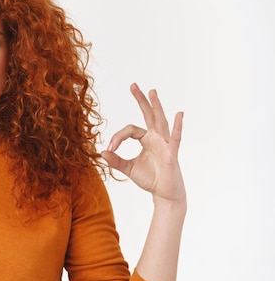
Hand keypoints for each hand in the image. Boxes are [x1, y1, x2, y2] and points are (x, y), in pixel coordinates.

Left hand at [101, 83, 185, 204]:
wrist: (164, 194)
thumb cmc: (150, 179)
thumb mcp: (128, 169)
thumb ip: (115, 160)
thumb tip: (101, 152)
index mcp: (147, 140)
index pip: (130, 130)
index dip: (118, 137)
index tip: (110, 147)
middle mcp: (157, 138)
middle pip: (148, 115)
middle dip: (141, 100)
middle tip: (133, 85)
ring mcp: (165, 144)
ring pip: (160, 121)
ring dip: (156, 106)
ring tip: (152, 92)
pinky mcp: (171, 154)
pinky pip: (175, 138)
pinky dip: (177, 127)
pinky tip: (179, 114)